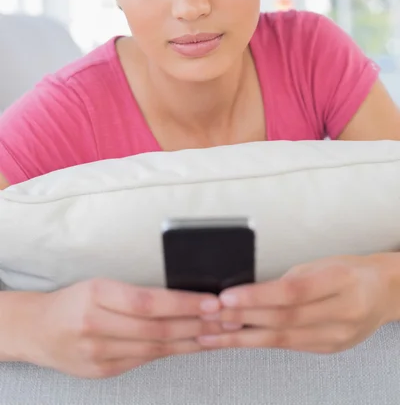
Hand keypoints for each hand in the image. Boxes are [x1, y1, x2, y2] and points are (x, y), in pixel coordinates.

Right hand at [24, 278, 221, 377]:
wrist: (38, 330)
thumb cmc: (74, 300)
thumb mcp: (100, 284)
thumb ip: (135, 293)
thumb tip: (182, 295)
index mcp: (96, 294)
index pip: (148, 301)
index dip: (183, 303)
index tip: (213, 301)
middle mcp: (95, 325)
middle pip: (156, 329)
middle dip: (196, 324)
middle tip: (227, 319)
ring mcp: (98, 353)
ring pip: (154, 349)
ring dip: (191, 342)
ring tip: (219, 334)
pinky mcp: (102, 372)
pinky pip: (144, 361)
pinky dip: (171, 354)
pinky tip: (192, 346)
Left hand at [198, 255, 393, 353]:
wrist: (382, 293)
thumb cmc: (347, 272)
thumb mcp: (320, 264)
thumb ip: (288, 281)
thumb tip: (246, 292)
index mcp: (339, 281)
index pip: (292, 292)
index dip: (257, 296)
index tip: (227, 296)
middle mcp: (341, 312)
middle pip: (284, 319)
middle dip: (243, 318)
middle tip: (211, 316)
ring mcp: (336, 336)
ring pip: (283, 339)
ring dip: (244, 338)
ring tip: (213, 334)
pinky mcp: (328, 349)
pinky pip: (288, 347)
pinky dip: (259, 343)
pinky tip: (237, 341)